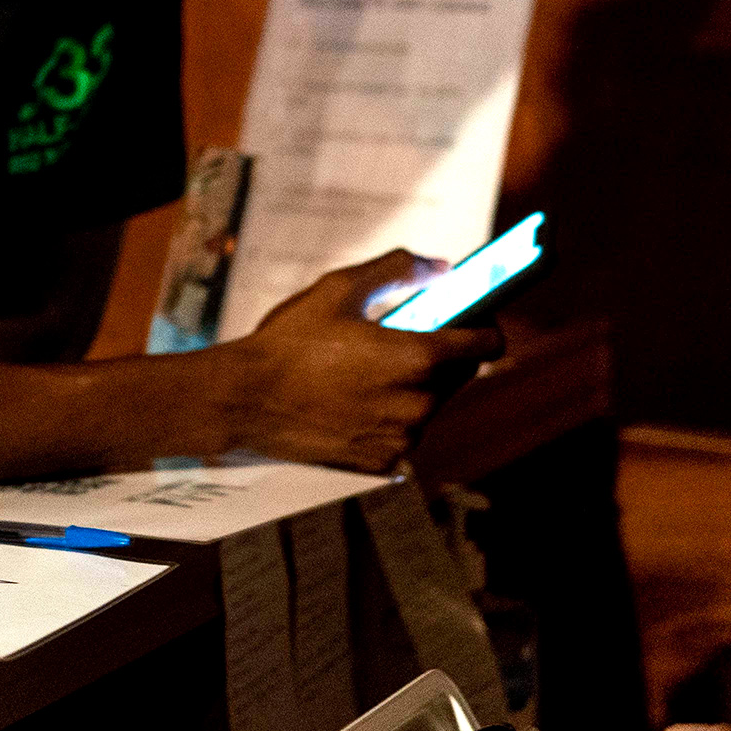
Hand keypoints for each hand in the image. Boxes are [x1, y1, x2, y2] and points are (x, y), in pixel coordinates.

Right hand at [196, 251, 502, 470]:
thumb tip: (442, 267)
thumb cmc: (289, 341)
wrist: (243, 400)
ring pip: (431, 405)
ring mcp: (402, 438)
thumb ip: (398, 269)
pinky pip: (404, 434)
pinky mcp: (383, 462)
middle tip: (407, 339)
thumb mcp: (340, 288)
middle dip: (444, 354)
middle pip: (460, 374)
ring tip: (369, 371)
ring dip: (415, 387)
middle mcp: (419, 403)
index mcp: (418, 357)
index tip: (476, 318)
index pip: (486, 344)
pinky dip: (391, 417)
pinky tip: (355, 401)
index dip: (485, 326)